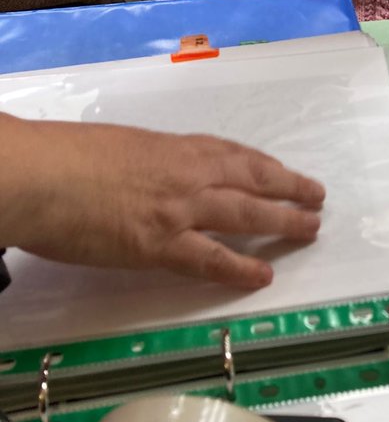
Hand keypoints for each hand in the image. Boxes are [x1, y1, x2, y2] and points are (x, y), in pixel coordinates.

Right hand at [0, 115, 323, 287]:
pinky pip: (212, 259)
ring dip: (284, 222)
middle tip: (317, 198)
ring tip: (311, 230)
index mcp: (174, 146)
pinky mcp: (160, 245)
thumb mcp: (118, 146)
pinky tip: (263, 276)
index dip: (264, 165)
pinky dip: (241, 268)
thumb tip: (151, 176)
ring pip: (247, 214)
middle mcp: (188, 173)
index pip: (233, 153)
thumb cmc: (64, 156)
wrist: (38, 175)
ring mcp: (179, 208)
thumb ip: (146, 162)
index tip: (284, 172)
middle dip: (290, 189)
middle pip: (254, 179)